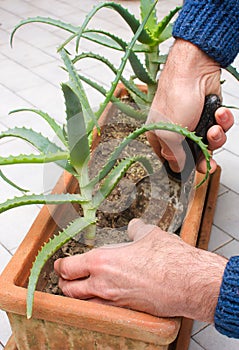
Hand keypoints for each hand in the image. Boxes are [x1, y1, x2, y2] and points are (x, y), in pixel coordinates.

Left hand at [54, 219, 226, 321]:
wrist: (188, 281)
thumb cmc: (168, 257)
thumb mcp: (149, 233)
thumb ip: (136, 230)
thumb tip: (134, 227)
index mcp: (103, 262)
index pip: (68, 268)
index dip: (60, 266)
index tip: (59, 264)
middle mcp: (103, 284)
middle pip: (69, 289)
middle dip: (64, 283)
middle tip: (65, 276)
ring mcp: (114, 300)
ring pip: (83, 303)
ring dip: (78, 296)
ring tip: (80, 288)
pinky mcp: (127, 310)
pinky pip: (101, 310)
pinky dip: (95, 304)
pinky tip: (102, 297)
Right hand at [147, 39, 233, 172]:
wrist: (196, 69)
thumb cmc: (176, 96)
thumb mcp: (170, 133)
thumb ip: (174, 154)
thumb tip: (178, 168)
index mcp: (160, 136)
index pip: (170, 160)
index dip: (182, 167)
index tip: (192, 171)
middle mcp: (176, 130)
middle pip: (193, 154)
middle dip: (204, 156)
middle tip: (209, 162)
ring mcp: (194, 122)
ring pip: (209, 142)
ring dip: (215, 137)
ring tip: (213, 127)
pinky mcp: (209, 114)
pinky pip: (220, 127)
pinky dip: (222, 121)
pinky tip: (218, 112)